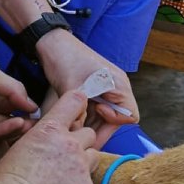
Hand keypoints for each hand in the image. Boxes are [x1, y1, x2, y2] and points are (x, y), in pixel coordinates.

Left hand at [0, 46, 37, 142]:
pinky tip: (17, 124)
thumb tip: (32, 104)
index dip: (20, 104)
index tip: (35, 110)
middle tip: (35, 122)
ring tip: (29, 125)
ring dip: (14, 127)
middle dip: (19, 119)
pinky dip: (2, 130)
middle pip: (0, 116)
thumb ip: (13, 89)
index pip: (4, 100)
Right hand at [0, 89, 98, 183]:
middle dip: (79, 141)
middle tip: (63, 156)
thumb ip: (38, 139)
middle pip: (88, 132)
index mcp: (49, 129)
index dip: (78, 105)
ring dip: (83, 160)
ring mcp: (81, 165)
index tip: (76, 112)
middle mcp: (69, 143)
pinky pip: (89, 180)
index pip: (76, 100)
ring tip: (65, 175)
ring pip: (94, 154)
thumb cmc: (5, 183)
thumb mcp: (18, 148)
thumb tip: (43, 139)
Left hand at [35, 31, 138, 147]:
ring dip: (93, 126)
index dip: (114, 121)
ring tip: (75, 133)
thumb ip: (78, 116)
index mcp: (119, 84)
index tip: (95, 113)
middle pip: (118, 119)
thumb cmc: (65, 60)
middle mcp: (117, 88)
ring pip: (106, 117)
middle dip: (101, 130)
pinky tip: (74, 124)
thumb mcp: (72, 90)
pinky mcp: (97, 91)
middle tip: (83, 140)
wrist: (53, 43)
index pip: (130, 115)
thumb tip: (77, 138)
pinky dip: (88, 119)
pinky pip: (97, 111)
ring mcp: (108, 89)